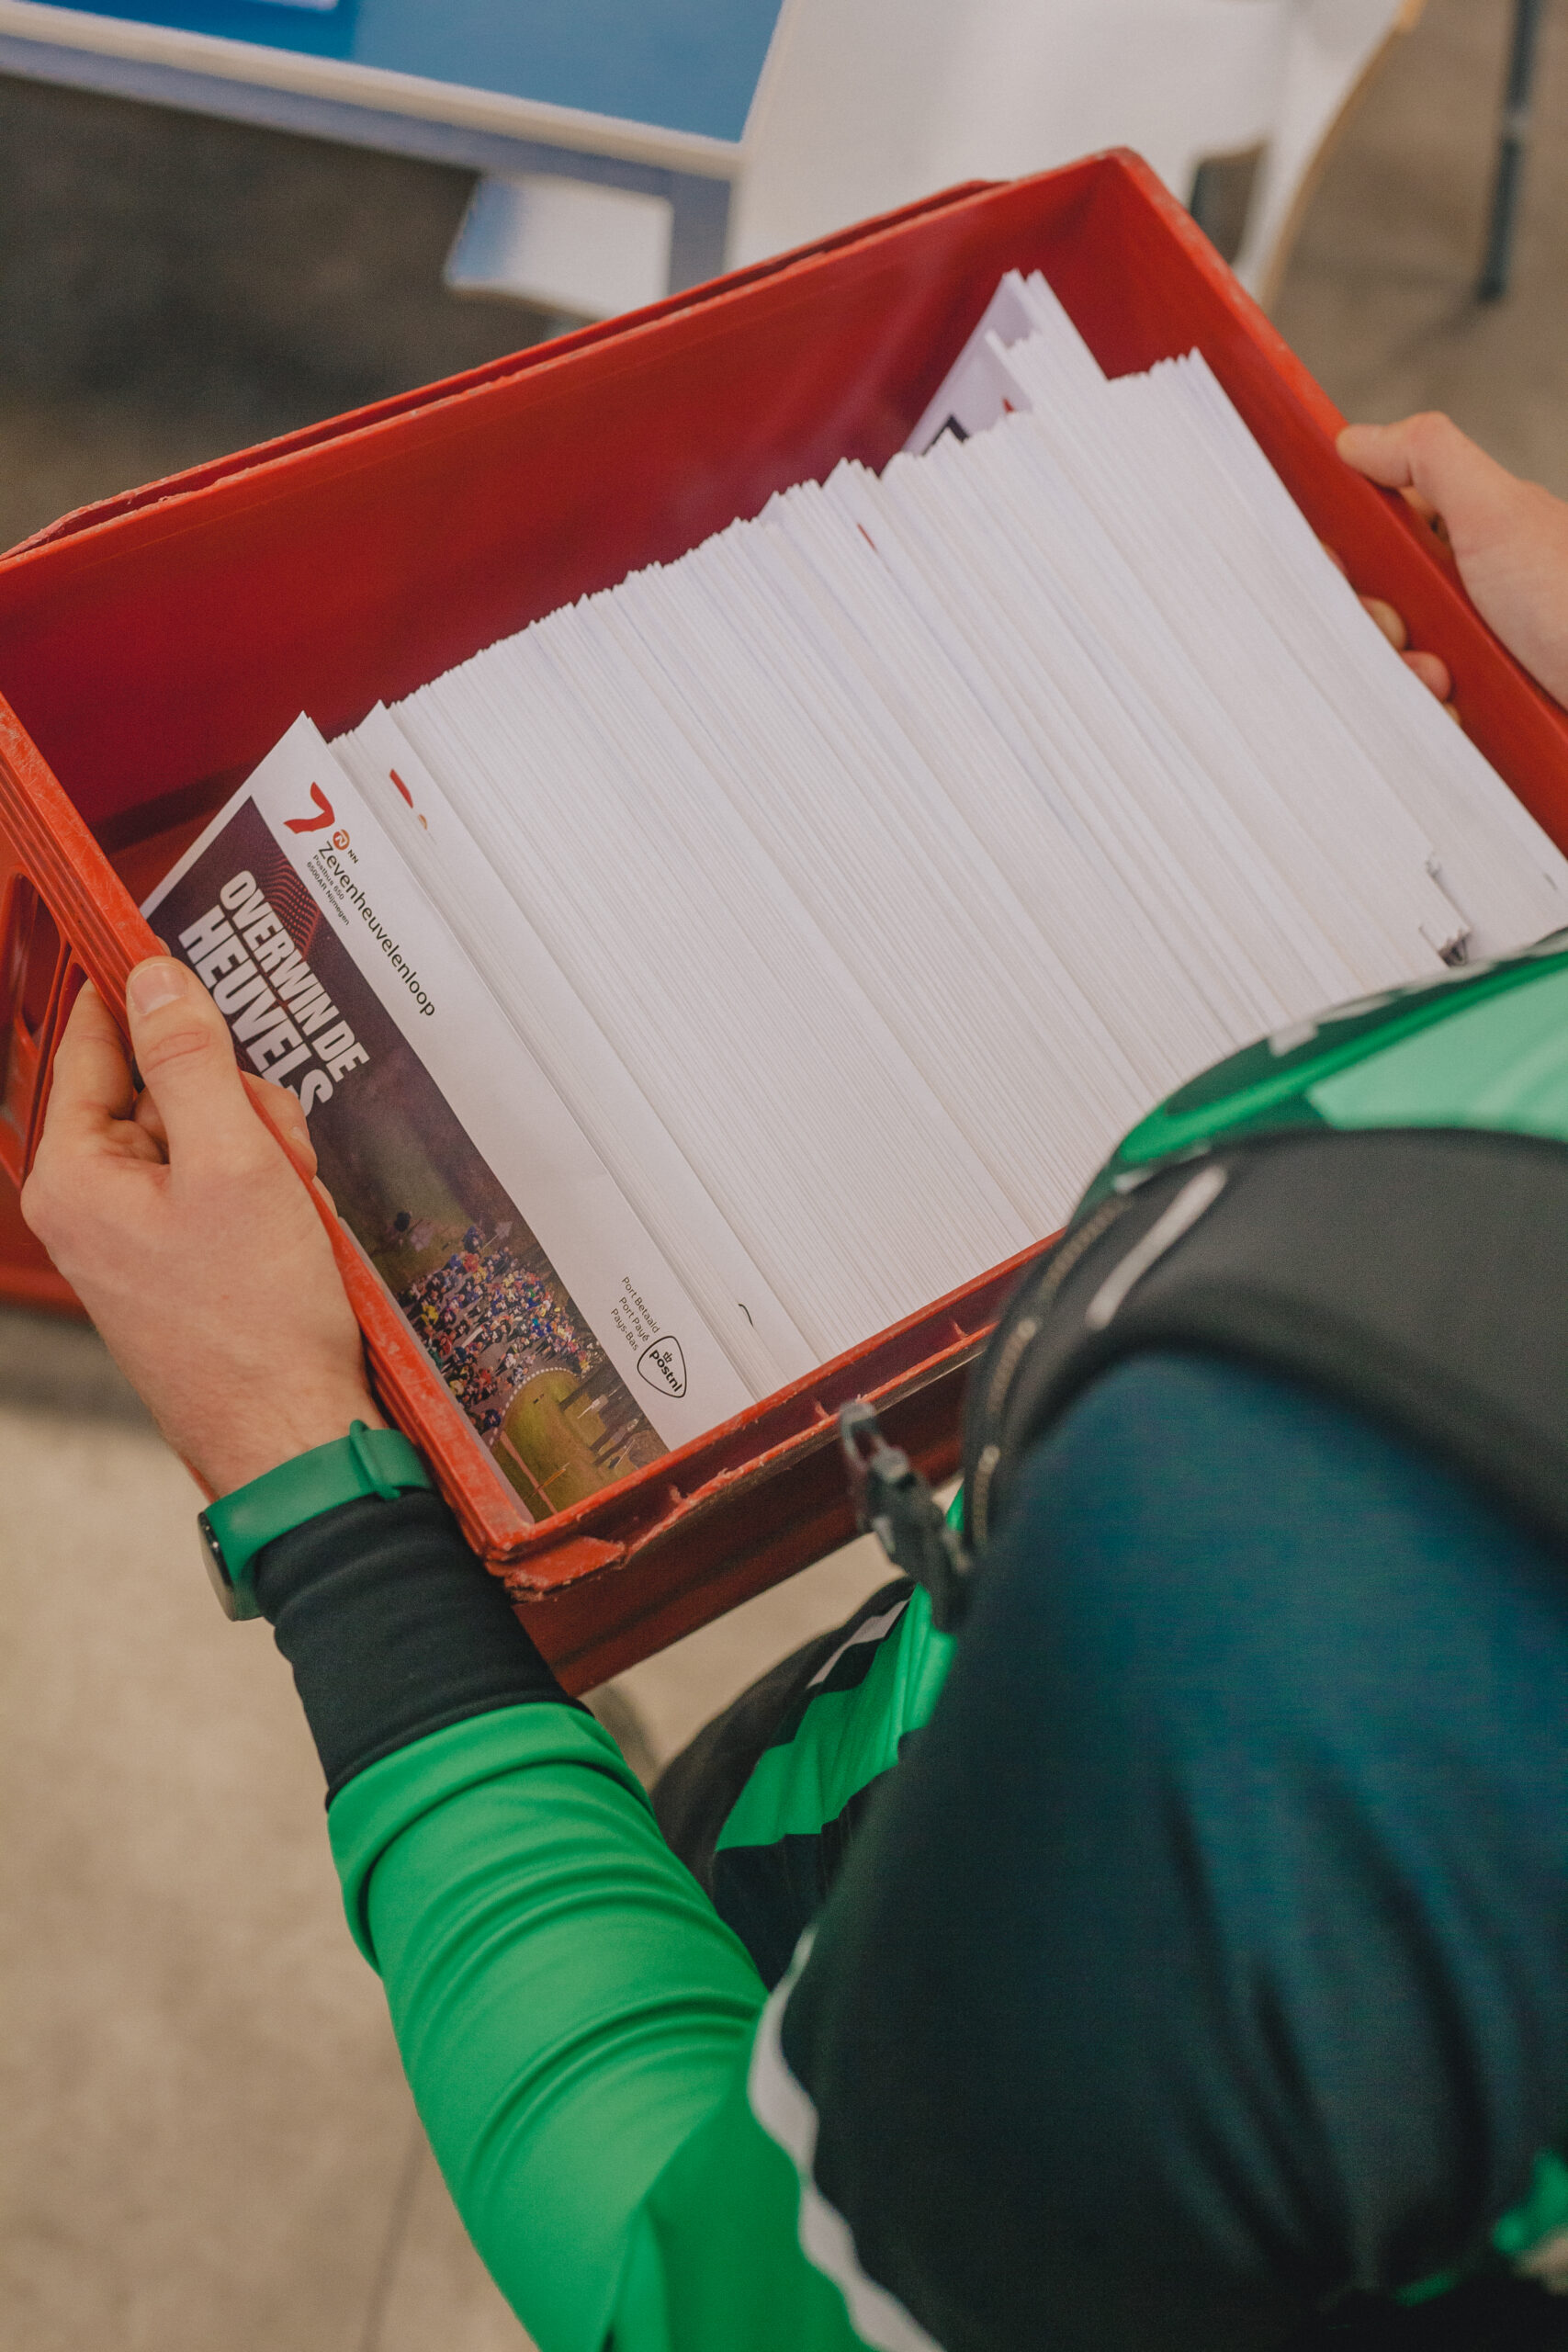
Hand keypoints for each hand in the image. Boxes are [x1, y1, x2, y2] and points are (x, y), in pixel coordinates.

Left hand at [22, 957, 382, 1494]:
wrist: (294, 1435)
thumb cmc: (257, 1324)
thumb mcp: (234, 1163)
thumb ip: (191, 1061)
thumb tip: (154, 977)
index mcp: (75, 1176)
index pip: (95, 1041)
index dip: (146, 993)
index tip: (183, 954)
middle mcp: (91, 1205)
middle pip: (163, 1088)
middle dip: (235, 1100)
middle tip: (277, 1148)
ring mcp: (135, 1238)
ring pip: (203, 1136)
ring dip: (262, 1151)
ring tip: (293, 1204)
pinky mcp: (179, 1264)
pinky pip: (220, 1189)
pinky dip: (266, 1194)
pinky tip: (295, 1230)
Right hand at [1339, 414, 1567, 706]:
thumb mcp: (1497, 513)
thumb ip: (1428, 458)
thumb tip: (1358, 440)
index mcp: (1468, 533)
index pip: (1374, 533)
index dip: (1347, 554)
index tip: (1343, 570)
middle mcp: (1467, 588)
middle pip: (1372, 604)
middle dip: (1379, 625)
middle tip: (1408, 628)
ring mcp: (1473, 649)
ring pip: (1391, 666)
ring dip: (1406, 677)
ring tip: (1449, 677)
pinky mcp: (1479, 706)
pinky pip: (1422, 717)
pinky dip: (1433, 717)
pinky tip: (1462, 711)